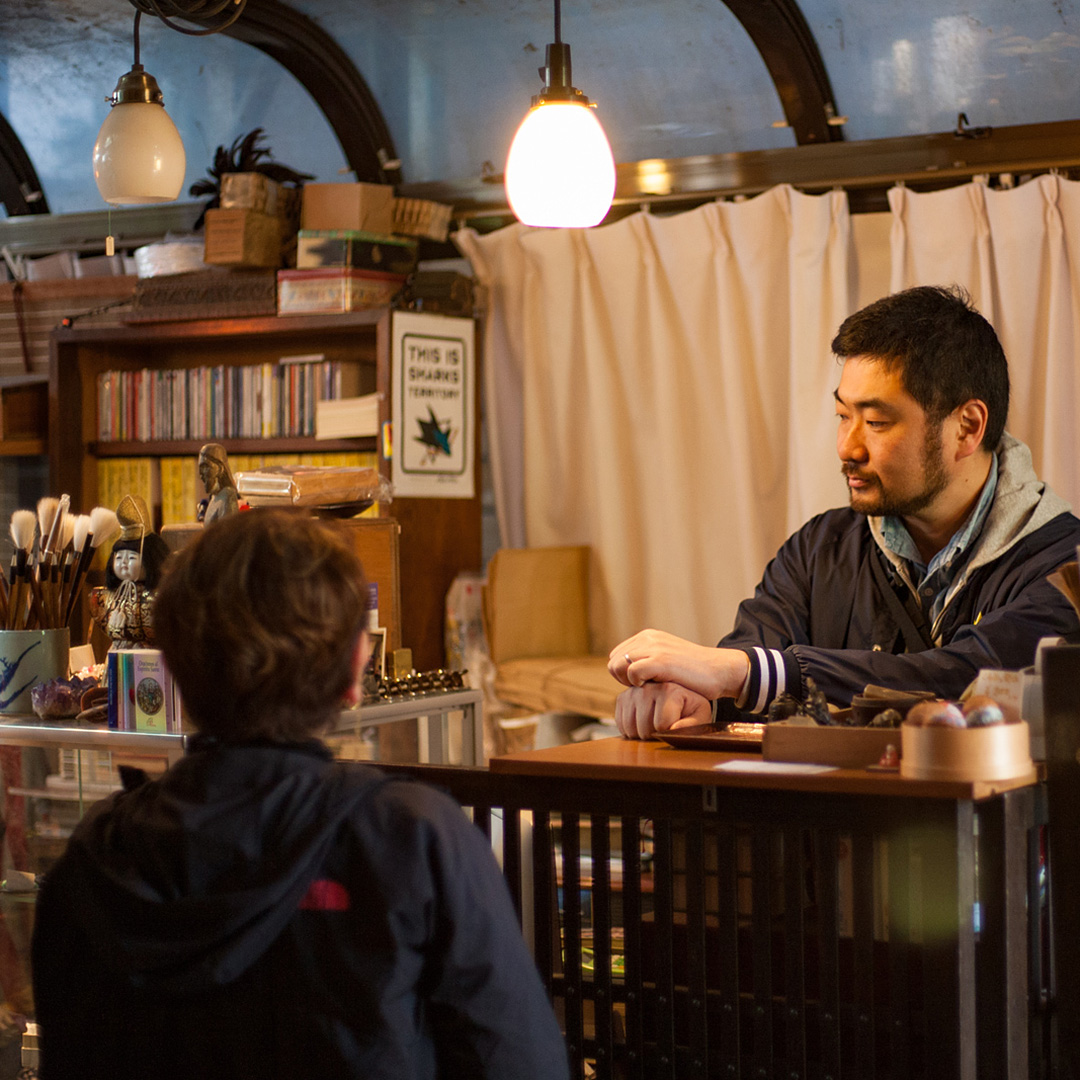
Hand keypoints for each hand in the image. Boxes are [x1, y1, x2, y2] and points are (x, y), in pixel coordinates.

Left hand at [609, 629, 750, 700]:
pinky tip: (651, 687)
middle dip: (622, 679)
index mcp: (648, 636)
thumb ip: (647, 661)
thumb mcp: (667, 660)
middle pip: (613, 661)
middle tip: (642, 688)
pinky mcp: (661, 660)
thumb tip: (625, 673)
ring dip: (627, 681)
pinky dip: (637, 683)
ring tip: (646, 688)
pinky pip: (632, 671)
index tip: (640, 684)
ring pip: (618, 665)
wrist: (720, 670)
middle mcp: (648, 638)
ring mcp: (654, 647)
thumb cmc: (694, 672)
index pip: (616, 655)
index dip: (623, 673)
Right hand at [614, 682, 712, 739]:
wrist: (676, 695)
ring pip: (631, 730)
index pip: (662, 725)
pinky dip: (632, 731)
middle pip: (645, 729)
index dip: (670, 732)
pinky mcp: (622, 698)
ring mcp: (632, 692)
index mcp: (669, 689)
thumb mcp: (700, 715)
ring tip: (656, 726)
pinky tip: (644, 724)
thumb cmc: (691, 707)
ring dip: (643, 734)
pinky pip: (622, 725)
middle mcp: (647, 687)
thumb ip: (692, 724)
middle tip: (666, 727)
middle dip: (655, 735)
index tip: (678, 723)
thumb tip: (673, 729)